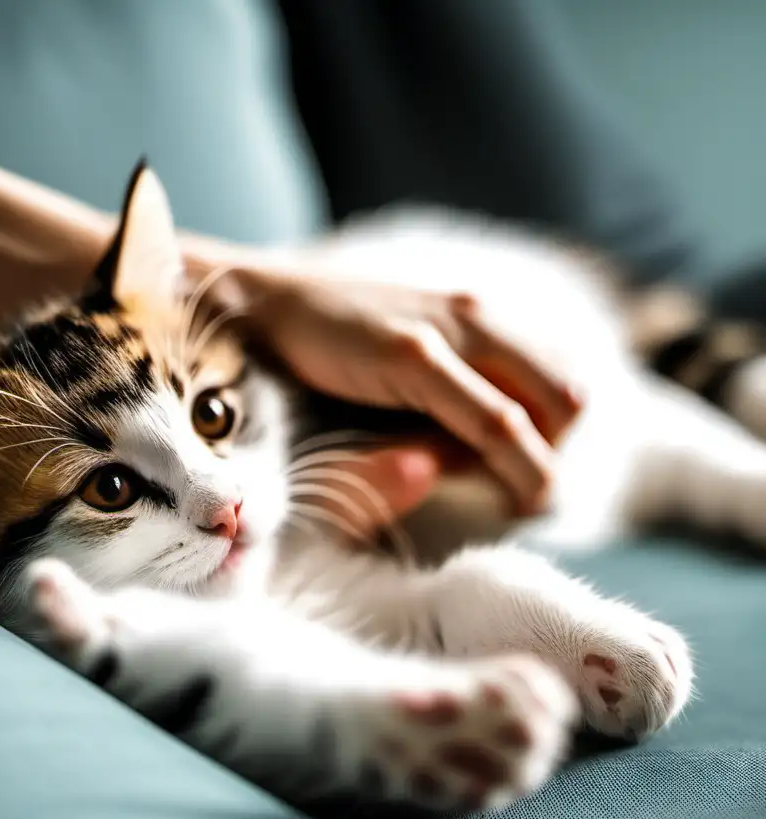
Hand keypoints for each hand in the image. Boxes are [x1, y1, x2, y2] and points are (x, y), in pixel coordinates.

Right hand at [227, 269, 582, 522]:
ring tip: (511, 502)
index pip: (560, 381)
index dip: (558, 440)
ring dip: (541, 466)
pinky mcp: (413, 356)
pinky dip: (508, 463)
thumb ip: (446, 398)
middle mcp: (479, 315)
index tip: (527, 480)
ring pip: (548, 408)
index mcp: (478, 315)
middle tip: (522, 497)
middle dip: (557, 454)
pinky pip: (491, 420)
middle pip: (570, 395)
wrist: (260, 304)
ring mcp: (450, 331)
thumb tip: (479, 458)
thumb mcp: (403, 360)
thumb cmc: (326, 343)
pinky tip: (488, 492)